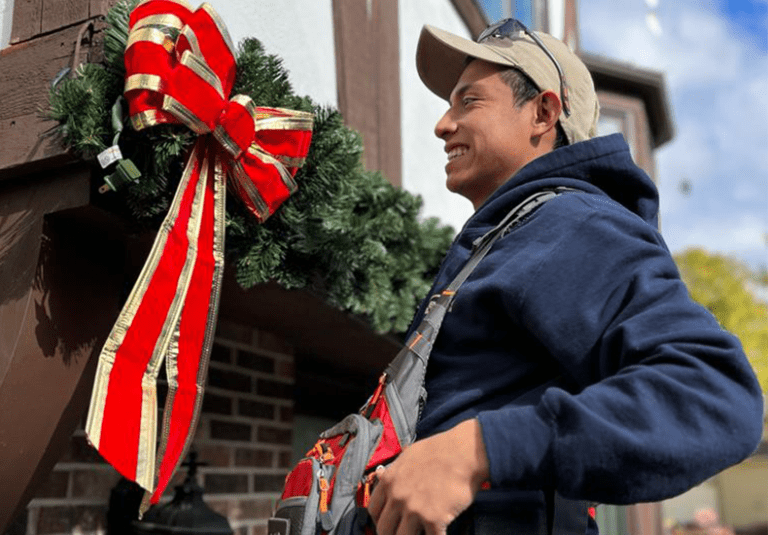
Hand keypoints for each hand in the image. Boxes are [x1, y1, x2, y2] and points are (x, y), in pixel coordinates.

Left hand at [367, 419, 489, 534]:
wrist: (464, 452)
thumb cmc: (439, 450)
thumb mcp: (408, 456)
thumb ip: (392, 471)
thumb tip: (380, 475)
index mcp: (389, 481)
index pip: (373, 511)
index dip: (380, 519)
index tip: (389, 522)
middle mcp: (397, 497)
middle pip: (383, 529)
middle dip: (392, 534)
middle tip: (404, 532)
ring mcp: (414, 510)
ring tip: (421, 533)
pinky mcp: (434, 520)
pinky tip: (439, 533)